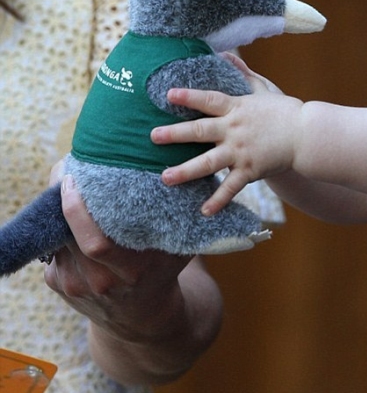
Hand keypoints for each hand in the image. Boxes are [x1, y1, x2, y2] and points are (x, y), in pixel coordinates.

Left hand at [44, 168, 221, 384]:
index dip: (78, 212)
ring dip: (60, 212)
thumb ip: (180, 221)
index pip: (95, 243)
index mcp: (130, 272)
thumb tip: (188, 178)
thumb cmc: (163, 273)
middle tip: (68, 172)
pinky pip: (54, 248)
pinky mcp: (57, 283)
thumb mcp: (177, 251)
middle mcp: (99, 281)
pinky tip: (73, 218)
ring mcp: (74, 285)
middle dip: (63, 200)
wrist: (142, 319)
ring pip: (57, 238)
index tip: (75, 180)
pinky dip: (61, 229)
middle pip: (69, 235)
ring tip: (72, 187)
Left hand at [152, 57, 299, 214]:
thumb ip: (243, 73)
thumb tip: (226, 54)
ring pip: (208, 162)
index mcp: (236, 108)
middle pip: (200, 130)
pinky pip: (231, 187)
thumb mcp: (263, 88)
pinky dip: (218, 200)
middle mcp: (234, 130)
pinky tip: (204, 211)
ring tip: (165, 178)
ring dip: (186, 171)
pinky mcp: (250, 170)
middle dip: (174, 134)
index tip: (168, 95)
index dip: (188, 96)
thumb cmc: (285, 111)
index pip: (208, 100)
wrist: (307, 136)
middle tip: (153, 137)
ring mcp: (241, 152)